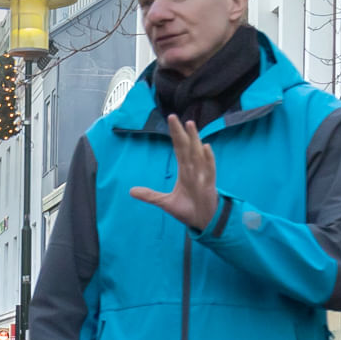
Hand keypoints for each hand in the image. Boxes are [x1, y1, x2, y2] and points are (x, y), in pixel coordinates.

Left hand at [126, 118, 218, 234]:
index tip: (171, 119)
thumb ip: (149, 195)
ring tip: (190, 124)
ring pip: (197, 153)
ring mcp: (202, 175)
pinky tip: (206, 147)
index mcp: (185, 170)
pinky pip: (210, 169)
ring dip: (194, 139)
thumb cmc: (188, 209)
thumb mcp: (164, 202)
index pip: (179, 148)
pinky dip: (208, 158)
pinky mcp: (209, 184)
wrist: (203, 222)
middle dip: (181, 132)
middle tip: (173, 117)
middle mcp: (193, 169)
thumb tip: (131, 191)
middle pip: (186, 146)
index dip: (175, 134)